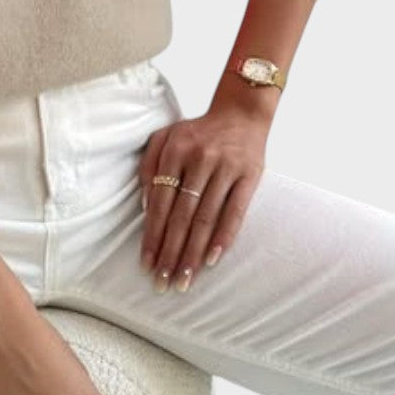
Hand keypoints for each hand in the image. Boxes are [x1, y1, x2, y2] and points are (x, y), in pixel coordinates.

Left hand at [138, 100, 268, 291]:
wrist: (241, 112)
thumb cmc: (197, 131)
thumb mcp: (164, 136)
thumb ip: (148, 165)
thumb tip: (144, 206)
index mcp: (174, 151)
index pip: (159, 202)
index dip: (152, 235)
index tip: (147, 263)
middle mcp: (199, 160)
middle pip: (181, 215)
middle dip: (170, 252)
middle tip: (162, 282)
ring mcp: (225, 168)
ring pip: (206, 218)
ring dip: (194, 252)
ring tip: (184, 279)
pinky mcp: (249, 176)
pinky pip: (235, 212)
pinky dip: (224, 237)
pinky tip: (213, 260)